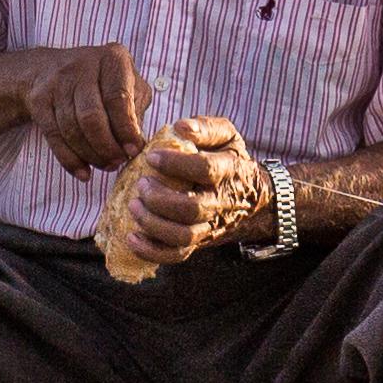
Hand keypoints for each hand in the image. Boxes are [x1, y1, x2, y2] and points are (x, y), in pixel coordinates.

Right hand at [22, 43, 151, 174]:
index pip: (118, 99)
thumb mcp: (127, 85)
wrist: (48, 69)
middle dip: (106, 147)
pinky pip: (54, 136)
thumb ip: (135, 111)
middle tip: (117, 163)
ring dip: (90, 155)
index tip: (133, 152)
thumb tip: (137, 147)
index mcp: (112, 59)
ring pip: (72, 129)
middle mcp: (83, 66)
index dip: (126, 130)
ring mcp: (57, 82)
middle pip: (91, 117)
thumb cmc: (100, 81)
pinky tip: (83, 173)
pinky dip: (70, 160)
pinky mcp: (39, 99)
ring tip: (104, 165)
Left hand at [115, 118, 271, 264]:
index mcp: (229, 171)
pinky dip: (152, 251)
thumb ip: (206, 127)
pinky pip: (176, 255)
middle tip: (141, 184)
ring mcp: (209, 226)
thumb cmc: (228, 159)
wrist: (250, 197)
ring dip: (154, 224)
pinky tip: (131, 238)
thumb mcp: (227, 136)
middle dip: (161, 199)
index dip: (177, 164)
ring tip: (133, 206)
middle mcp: (220, 202)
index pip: (206, 170)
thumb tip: (182, 128)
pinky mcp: (197, 243)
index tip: (151, 156)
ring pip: (184, 235)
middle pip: (192, 208)